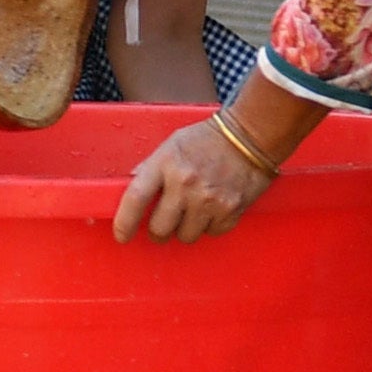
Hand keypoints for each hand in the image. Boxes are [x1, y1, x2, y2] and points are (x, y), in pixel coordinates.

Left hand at [113, 119, 275, 245]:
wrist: (250, 136)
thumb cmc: (207, 139)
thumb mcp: (171, 145)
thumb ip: (151, 167)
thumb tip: (131, 186)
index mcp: (165, 163)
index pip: (135, 198)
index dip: (124, 222)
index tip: (121, 235)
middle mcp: (185, 184)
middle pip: (159, 228)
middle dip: (157, 231)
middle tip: (161, 225)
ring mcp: (209, 199)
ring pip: (186, 236)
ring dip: (185, 229)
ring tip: (192, 211)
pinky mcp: (230, 211)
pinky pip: (211, 233)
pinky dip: (210, 226)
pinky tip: (213, 208)